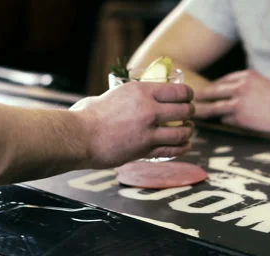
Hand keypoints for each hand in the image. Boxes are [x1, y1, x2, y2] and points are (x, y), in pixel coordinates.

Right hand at [70, 82, 194, 167]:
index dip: (188, 95)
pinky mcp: (145, 149)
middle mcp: (149, 109)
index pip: (179, 91)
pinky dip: (182, 148)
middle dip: (190, 113)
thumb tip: (135, 95)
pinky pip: (172, 149)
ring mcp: (149, 131)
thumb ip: (129, 95)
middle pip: (185, 110)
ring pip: (182, 132)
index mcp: (141, 91)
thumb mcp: (113, 94)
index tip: (187, 98)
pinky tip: (184, 145)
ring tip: (187, 131)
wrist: (79, 136)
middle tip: (187, 115)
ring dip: (188, 131)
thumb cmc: (89, 115)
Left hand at [193, 70, 269, 132]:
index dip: (214, 86)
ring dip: (204, 110)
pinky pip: (227, 120)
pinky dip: (225, 121)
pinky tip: (224, 122)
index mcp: (246, 76)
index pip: (223, 80)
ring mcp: (239, 103)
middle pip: (214, 91)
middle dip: (202, 95)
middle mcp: (240, 88)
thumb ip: (245, 84)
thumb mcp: (262, 82)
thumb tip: (228, 90)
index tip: (207, 90)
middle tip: (193, 98)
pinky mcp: (240, 118)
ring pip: (215, 107)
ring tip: (196, 113)